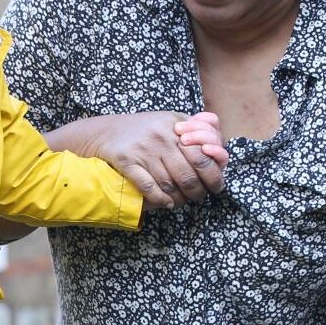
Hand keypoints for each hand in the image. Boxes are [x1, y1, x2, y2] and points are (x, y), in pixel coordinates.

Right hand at [88, 110, 227, 208]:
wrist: (106, 131)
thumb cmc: (145, 129)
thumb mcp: (172, 121)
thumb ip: (198, 128)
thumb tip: (219, 146)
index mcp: (177, 126)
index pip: (203, 155)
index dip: (213, 175)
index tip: (216, 186)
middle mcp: (162, 137)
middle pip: (188, 174)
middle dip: (197, 191)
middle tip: (199, 197)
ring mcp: (144, 150)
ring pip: (169, 184)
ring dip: (179, 198)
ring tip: (182, 201)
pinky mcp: (127, 161)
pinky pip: (148, 187)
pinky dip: (160, 199)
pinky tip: (166, 203)